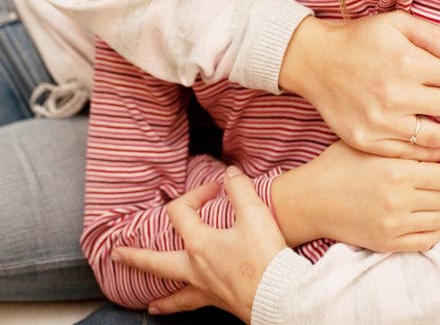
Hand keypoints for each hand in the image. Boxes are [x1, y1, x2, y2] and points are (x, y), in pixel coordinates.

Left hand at [111, 169, 284, 321]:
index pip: (181, 211)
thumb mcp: (254, 213)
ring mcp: (204, 288)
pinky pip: (190, 305)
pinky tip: (166, 311)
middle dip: (135, 255)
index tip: (215, 188)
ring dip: (156, 291)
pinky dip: (175, 307)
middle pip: (155, 261)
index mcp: (200, 243)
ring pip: (172, 291)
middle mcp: (195, 267)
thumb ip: (240, 188)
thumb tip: (229, 173)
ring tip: (146, 301)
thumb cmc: (265, 256)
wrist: (279, 296)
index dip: (195, 193)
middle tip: (116, 254)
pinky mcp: (218, 301)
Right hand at [272, 140, 439, 251]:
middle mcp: (398, 200)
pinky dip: (435, 229)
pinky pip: (428, 240)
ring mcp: (394, 225)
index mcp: (396, 171)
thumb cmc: (339, 164)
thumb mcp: (371, 146)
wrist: (310, 199)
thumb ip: (409, 147)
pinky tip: (428, 216)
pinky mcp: (388, 243)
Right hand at [280, 10, 439, 155]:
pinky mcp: (368, 141)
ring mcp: (381, 122)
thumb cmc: (359, 38)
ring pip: (438, 138)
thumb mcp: (396, 22)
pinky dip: (435, 154)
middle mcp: (395, 95)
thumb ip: (434, 36)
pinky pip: (411, 153)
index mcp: (405, 63)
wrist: (314, 61)